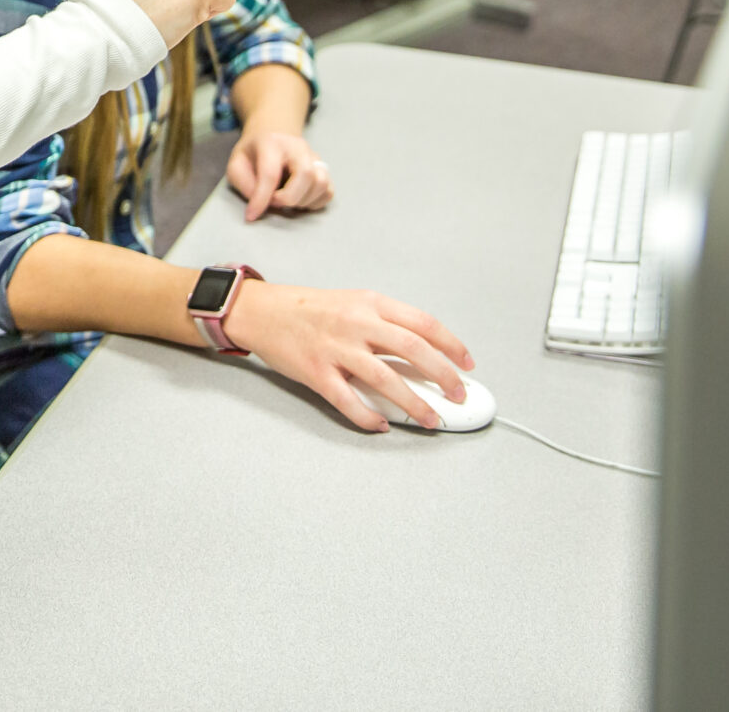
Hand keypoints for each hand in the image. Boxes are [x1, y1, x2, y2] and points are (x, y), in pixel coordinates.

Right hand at [224, 281, 472, 432]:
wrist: (262, 311)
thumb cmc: (308, 309)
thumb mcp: (352, 304)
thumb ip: (384, 324)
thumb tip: (422, 353)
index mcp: (370, 303)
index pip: (423, 323)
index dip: (451, 345)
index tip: (466, 363)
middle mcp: (357, 323)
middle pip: (414, 349)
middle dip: (443, 375)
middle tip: (458, 394)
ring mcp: (336, 348)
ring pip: (386, 379)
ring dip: (415, 403)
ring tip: (431, 419)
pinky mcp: (316, 372)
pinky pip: (348, 400)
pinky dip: (368, 416)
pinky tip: (381, 424)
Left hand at [226, 129, 332, 221]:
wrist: (272, 135)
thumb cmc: (253, 153)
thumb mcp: (236, 164)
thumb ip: (244, 183)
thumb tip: (260, 203)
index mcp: (272, 143)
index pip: (271, 173)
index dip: (261, 199)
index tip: (252, 215)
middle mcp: (298, 147)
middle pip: (306, 175)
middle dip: (289, 198)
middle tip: (274, 202)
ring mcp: (314, 157)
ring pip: (321, 183)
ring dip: (303, 201)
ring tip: (286, 201)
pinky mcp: (324, 170)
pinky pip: (328, 192)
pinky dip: (314, 202)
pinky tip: (299, 200)